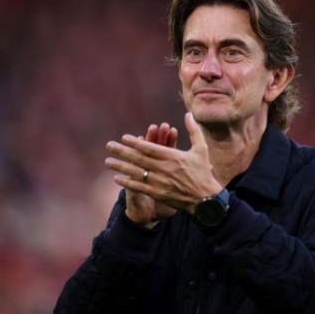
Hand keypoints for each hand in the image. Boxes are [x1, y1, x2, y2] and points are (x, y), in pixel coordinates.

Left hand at [105, 113, 222, 213]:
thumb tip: (188, 114)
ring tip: (108, 162)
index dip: (136, 142)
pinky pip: (139, 187)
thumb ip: (193, 130)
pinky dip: (127, 183)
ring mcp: (160, 182)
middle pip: (139, 159)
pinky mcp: (158, 194)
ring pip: (136, 173)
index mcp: (173, 157)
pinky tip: (117, 178)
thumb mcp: (201, 149)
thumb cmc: (203, 172)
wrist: (206, 199)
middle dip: (122, 152)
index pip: (150, 148)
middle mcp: (165, 169)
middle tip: (109, 146)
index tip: (124, 137)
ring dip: (121, 167)